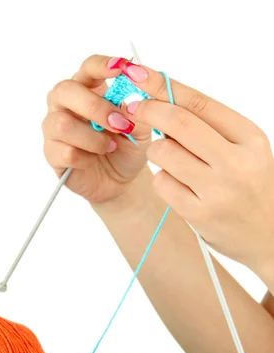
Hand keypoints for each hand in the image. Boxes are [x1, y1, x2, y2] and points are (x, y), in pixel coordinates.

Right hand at [43, 55, 152, 203]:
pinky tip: (94, 160)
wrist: (121, 180)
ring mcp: (54, 129)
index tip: (123, 68)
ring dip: (92, 137)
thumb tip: (134, 95)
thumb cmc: (127, 147)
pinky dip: (86, 157)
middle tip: (120, 124)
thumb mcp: (142, 126)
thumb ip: (139, 108)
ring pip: (63, 124)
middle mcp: (64, 104)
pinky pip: (65, 152)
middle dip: (96, 107)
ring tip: (110, 147)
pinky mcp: (52, 154)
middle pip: (66, 90)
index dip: (103, 66)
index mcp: (87, 88)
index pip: (89, 67)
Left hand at [120, 61, 273, 279]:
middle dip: (148, 110)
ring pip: (163, 153)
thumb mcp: (245, 149)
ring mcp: (217, 190)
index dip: (164, 86)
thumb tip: (163, 99)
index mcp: (249, 137)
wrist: (268, 235)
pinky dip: (161, 178)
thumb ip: (211, 127)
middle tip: (133, 108)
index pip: (199, 102)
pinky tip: (176, 184)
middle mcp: (236, 162)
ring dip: (155, 150)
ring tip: (168, 157)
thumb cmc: (250, 186)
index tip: (139, 76)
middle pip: (178, 122)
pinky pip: (162, 183)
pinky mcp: (199, 214)